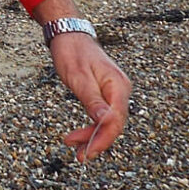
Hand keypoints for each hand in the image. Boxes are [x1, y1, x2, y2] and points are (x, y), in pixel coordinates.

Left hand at [49, 33, 130, 160]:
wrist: (68, 34)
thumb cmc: (72, 52)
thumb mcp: (78, 77)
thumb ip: (92, 100)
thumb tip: (106, 121)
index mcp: (118, 85)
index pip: (116, 120)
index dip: (103, 139)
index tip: (88, 152)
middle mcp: (120, 90)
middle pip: (113, 124)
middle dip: (96, 141)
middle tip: (78, 155)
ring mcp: (114, 92)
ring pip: (107, 121)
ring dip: (92, 136)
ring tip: (73, 145)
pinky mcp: (105, 93)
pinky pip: (102, 115)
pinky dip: (91, 125)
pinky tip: (80, 135)